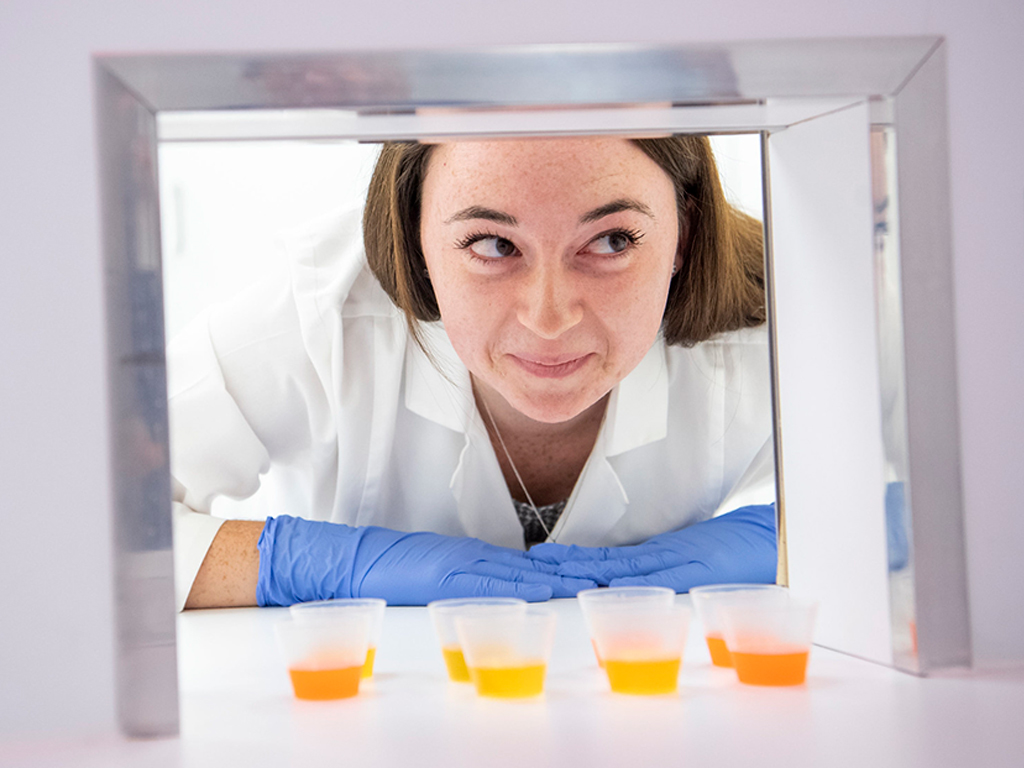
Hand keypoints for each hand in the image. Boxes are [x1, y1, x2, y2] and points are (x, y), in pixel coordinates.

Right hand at [256, 516, 595, 605]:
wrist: (357, 561)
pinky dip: (524, 587)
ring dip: (563, 579)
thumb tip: (506, 596)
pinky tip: (549, 591)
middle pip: (541, 565)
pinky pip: (493, 582)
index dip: (572, 569)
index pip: (537, 565)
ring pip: (525, 572)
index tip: (606, 575)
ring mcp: (468, 564)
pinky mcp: (451, 574)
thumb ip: (475, 581)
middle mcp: (482, 558)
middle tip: (619, 578)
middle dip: (580, 573)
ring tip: (600, 584)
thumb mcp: (442, 575)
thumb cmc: (395, 571)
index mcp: (482, 558)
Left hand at [526, 504, 776, 591]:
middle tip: (530, 563)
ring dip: (579, 566)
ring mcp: (669, 562)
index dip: (570, 561)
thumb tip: (623, 581)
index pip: (603, 561)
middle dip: (564, 564)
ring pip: (615, 564)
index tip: (539, 563)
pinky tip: (598, 579)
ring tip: (544, 564)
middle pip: (601, 562)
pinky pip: (647, 573)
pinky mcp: (686, 566)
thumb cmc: (739, 555)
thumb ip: (665, 569)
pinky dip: (622, 577)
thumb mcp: (697, 563)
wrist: (771, 541)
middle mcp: (656, 561)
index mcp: (655, 559)